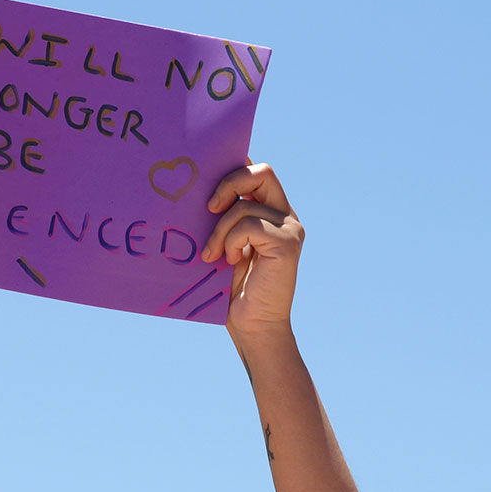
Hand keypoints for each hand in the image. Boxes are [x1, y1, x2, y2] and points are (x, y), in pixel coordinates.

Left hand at [201, 162, 303, 339]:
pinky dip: (231, 241)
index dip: (234, 165)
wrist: (252, 326)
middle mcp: (285, 215)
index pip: (257, 173)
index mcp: (271, 212)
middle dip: (229, 182)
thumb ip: (222, 218)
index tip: (206, 175)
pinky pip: (249, 225)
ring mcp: (289, 228)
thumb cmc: (231, 290)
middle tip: (208, 208)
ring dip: (219, 230)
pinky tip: (229, 260)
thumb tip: (200, 189)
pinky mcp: (287, 243)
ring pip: (245, 205)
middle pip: (262, 172)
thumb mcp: (223, 245)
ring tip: (212, 255)